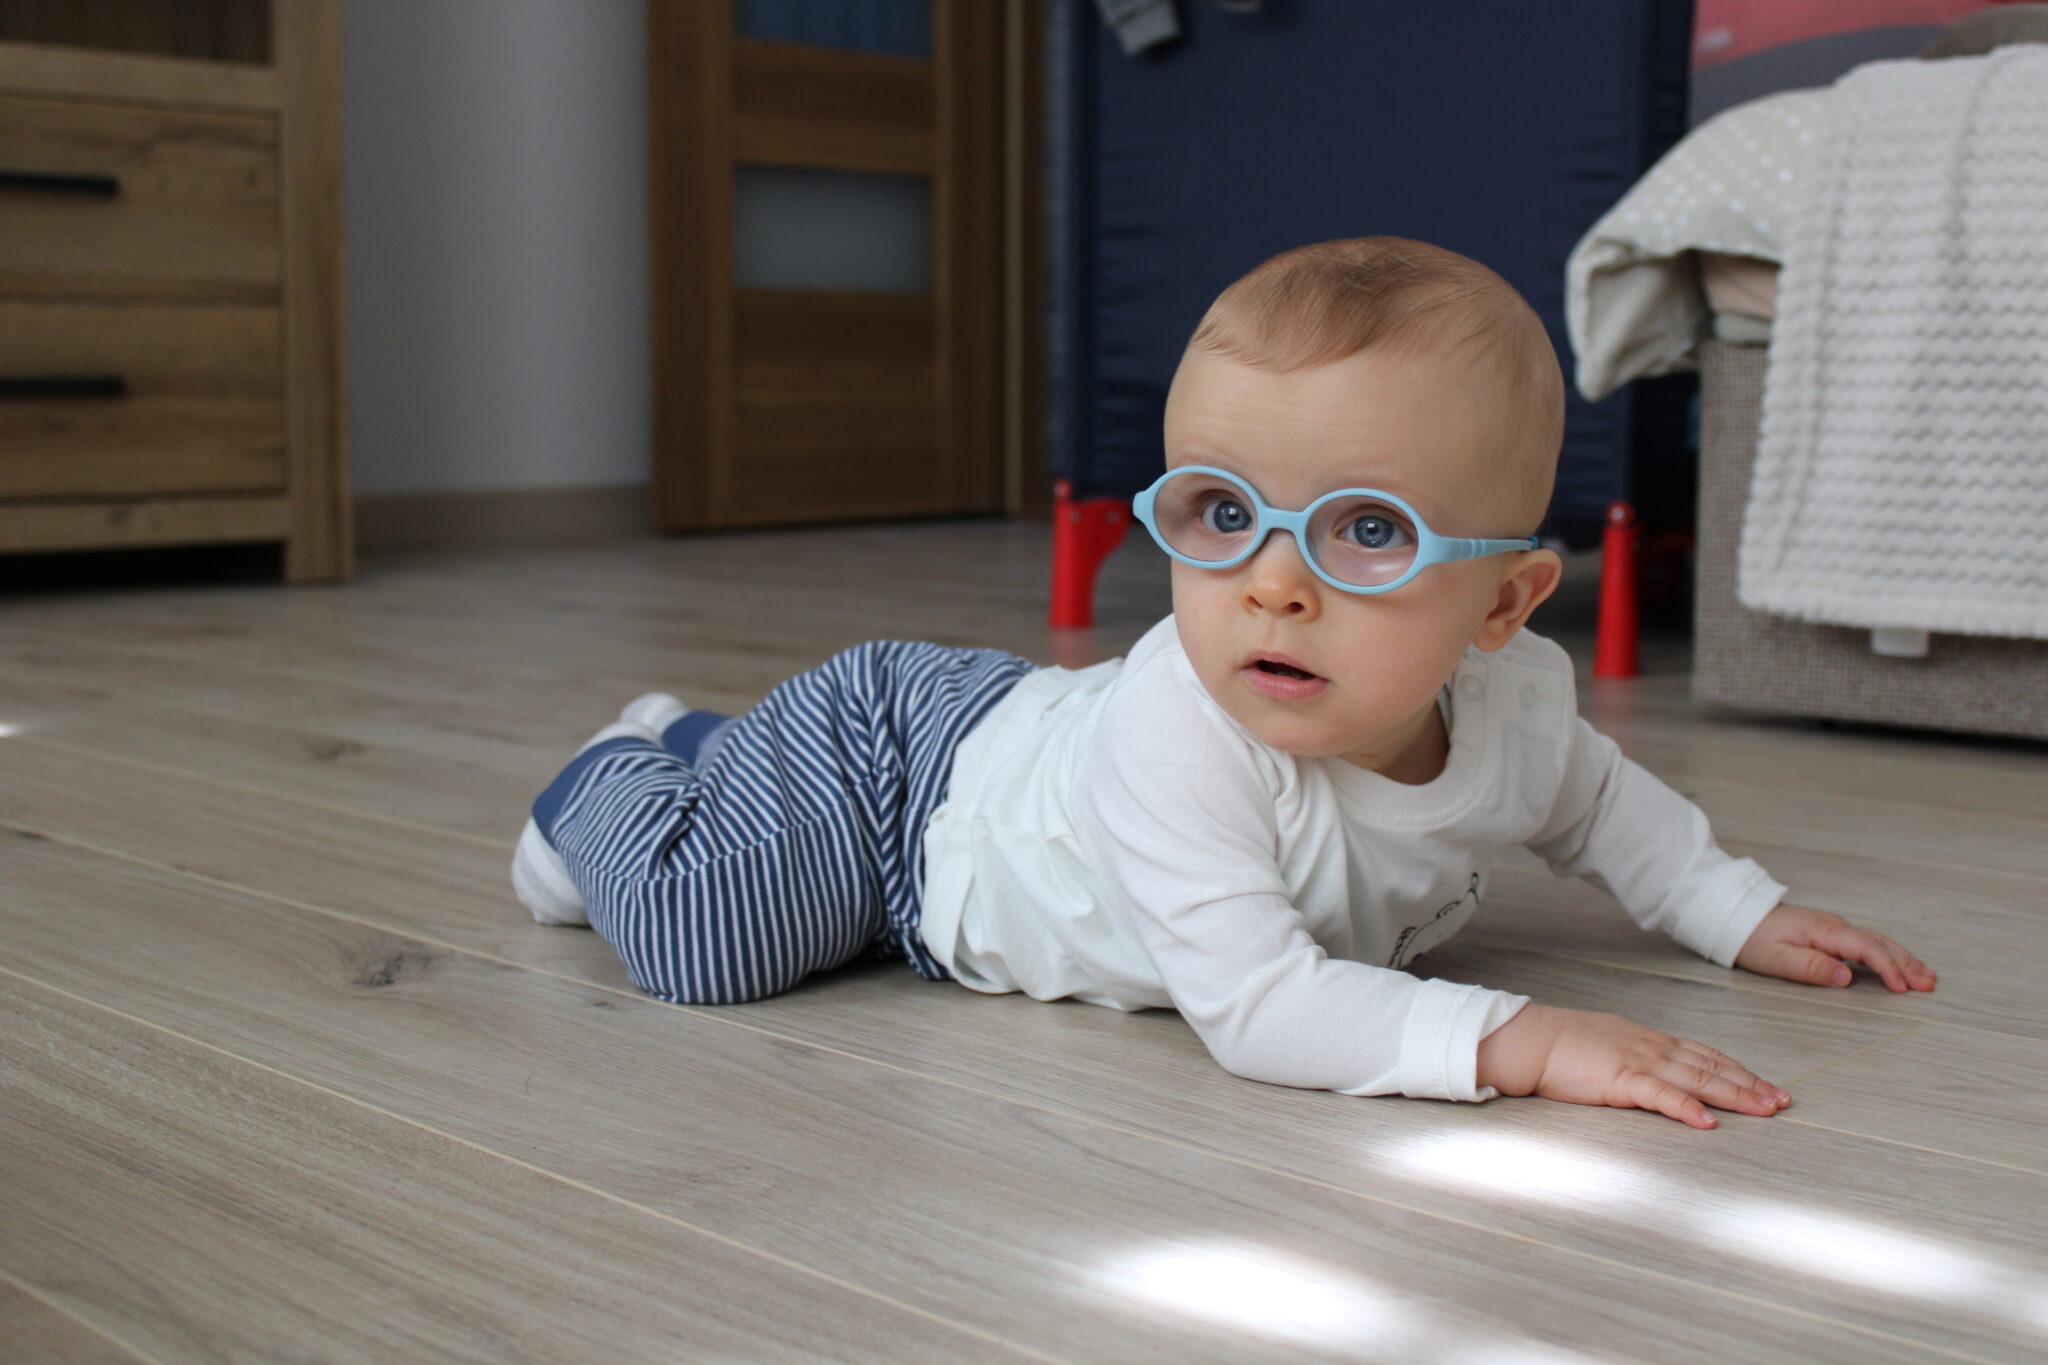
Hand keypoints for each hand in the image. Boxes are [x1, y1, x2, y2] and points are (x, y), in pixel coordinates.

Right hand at [1476, 1002, 1788, 1129]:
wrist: (1529, 1039)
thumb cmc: (1560, 1046)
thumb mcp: (1607, 1048)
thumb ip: (1634, 1060)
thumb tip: (1654, 1076)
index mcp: (1648, 1041)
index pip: (1706, 1054)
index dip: (1740, 1070)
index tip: (1768, 1085)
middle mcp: (1652, 1047)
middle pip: (1712, 1066)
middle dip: (1752, 1084)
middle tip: (1783, 1100)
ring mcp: (1638, 1061)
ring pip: (1698, 1078)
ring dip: (1736, 1095)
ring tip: (1765, 1110)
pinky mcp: (1620, 1079)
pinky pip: (1661, 1095)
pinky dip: (1687, 1108)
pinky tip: (1708, 1121)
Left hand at [1735, 902, 1935, 992]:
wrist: (1739, 916)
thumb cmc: (1753, 938)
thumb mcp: (1776, 958)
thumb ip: (1811, 968)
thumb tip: (1846, 977)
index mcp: (1824, 931)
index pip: (1865, 948)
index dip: (1887, 967)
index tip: (1902, 987)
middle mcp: (1835, 927)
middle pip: (1879, 943)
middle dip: (1906, 963)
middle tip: (1929, 984)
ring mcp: (1835, 929)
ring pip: (1878, 942)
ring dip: (1903, 959)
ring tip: (1926, 977)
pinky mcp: (1832, 935)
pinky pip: (1868, 943)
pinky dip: (1889, 954)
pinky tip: (1900, 965)